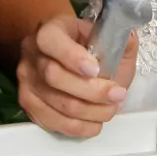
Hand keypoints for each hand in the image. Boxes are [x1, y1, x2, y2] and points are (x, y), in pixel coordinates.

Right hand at [16, 13, 137, 137]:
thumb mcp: (106, 37)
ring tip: (110, 109)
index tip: (96, 70)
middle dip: (91, 91)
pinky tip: (94, 122)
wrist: (68, 59)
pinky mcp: (28, 104)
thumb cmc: (89, 47)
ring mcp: (27, 80)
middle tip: (118, 95)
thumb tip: (129, 39)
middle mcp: (32, 53)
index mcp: (50, 29)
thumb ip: (119, 38)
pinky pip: (52, 121)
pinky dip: (78, 126)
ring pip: (56, 103)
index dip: (72, 57)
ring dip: (90, 112)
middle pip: (54, 76)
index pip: (51, 40)